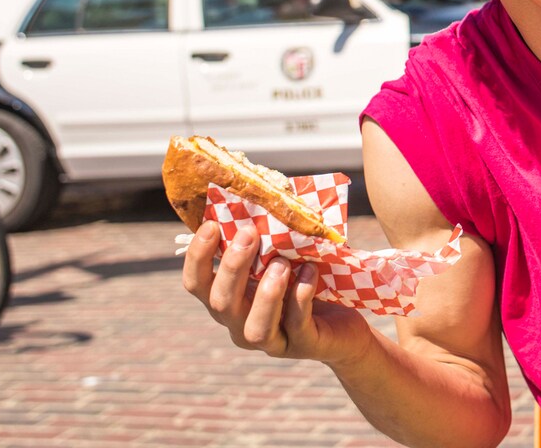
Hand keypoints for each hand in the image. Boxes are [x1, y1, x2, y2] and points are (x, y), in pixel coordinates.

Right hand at [182, 221, 372, 365]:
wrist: (345, 324)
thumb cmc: (307, 281)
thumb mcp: (285, 257)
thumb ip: (268, 237)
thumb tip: (263, 194)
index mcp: (230, 299)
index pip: (196, 284)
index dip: (197, 257)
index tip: (211, 225)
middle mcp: (241, 323)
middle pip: (220, 304)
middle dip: (232, 267)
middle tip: (249, 234)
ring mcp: (271, 341)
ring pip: (254, 327)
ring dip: (266, 293)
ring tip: (282, 263)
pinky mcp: (303, 345)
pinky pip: (296, 325)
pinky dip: (301, 297)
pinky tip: (311, 272)